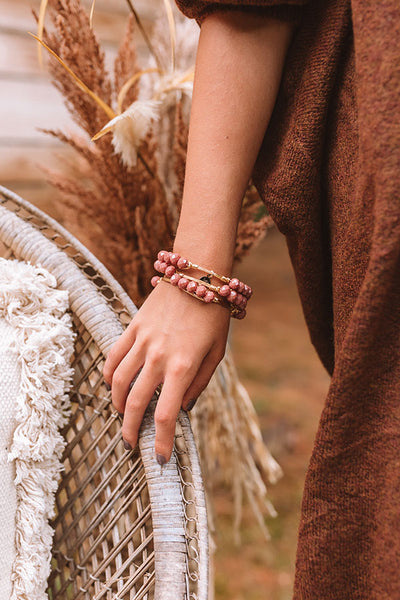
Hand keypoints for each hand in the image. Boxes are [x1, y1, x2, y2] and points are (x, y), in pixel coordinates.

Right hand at [102, 280, 229, 463]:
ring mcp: (142, 341)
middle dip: (132, 430)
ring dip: (117, 404)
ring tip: (122, 416)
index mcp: (183, 367)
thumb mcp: (216, 354)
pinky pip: (113, 356)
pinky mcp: (132, 327)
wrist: (198, 276)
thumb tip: (183, 409)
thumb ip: (199, 384)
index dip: (162, 442)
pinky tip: (112, 387)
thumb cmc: (213, 316)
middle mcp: (159, 357)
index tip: (161, 458)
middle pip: (136, 403)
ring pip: (118, 381)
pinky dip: (109, 376)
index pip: (167, 415)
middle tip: (132, 443)